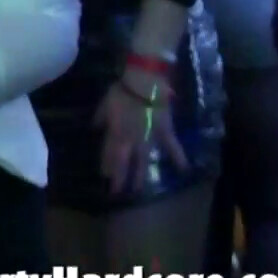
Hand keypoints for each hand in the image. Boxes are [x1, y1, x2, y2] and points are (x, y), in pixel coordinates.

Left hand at [96, 71, 188, 195]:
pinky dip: (178, 157)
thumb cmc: (122, 91)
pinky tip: (184, 169)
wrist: (143, 85)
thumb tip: (94, 127)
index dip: (107, 164)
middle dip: (119, 178)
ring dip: (140, 176)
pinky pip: (172, 147)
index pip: (108, 152)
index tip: (105, 176)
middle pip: (123, 162)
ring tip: (138, 190)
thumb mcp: (105, 103)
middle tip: (116, 193)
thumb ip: (100, 117)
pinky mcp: (164, 133)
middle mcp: (130, 140)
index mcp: (115, 132)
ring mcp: (148, 138)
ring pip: (143, 161)